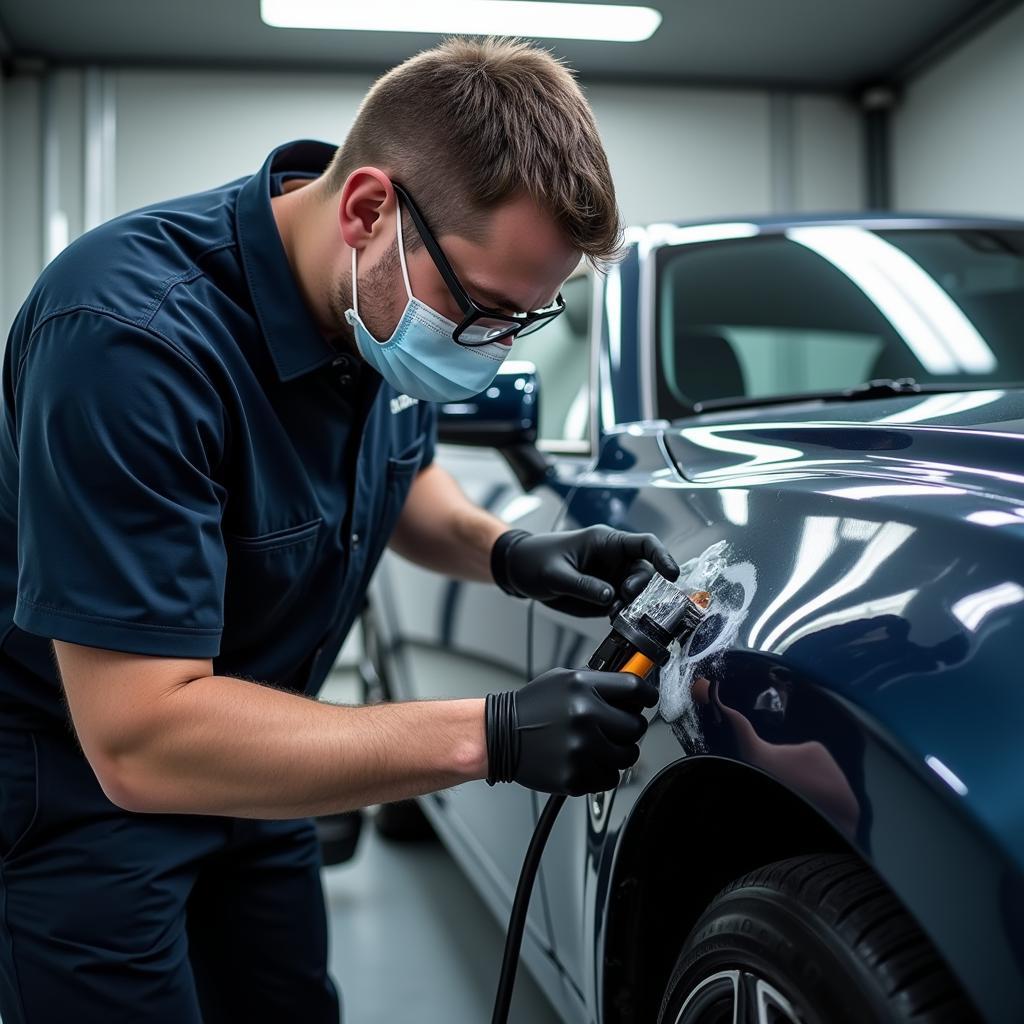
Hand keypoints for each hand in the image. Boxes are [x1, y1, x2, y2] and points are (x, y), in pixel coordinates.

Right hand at [484, 667, 658, 795]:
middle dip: (628, 726)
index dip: (647, 694)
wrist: (499, 736)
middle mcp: (584, 716)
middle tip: (614, 727)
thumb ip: (599, 683)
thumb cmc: (532, 708)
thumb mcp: (563, 680)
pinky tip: (584, 760)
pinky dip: (601, 772)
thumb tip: (632, 690)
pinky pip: (610, 778)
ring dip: (618, 751)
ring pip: (628, 755)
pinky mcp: (576, 776)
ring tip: (597, 744)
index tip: (647, 700)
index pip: (634, 688)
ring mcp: (581, 749)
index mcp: (581, 687)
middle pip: (635, 725)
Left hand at [491, 525, 679, 616]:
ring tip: (614, 614)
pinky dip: (622, 616)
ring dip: (632, 606)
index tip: (672, 574)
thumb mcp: (556, 573)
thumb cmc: (535, 560)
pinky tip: (612, 620)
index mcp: (606, 543)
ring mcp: (610, 579)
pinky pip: (622, 607)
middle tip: (625, 600)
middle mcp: (614, 560)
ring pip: (636, 594)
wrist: (519, 571)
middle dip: (642, 589)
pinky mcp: (604, 596)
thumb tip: (610, 597)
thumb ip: (583, 585)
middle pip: (644, 574)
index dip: (662, 556)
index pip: (644, 544)